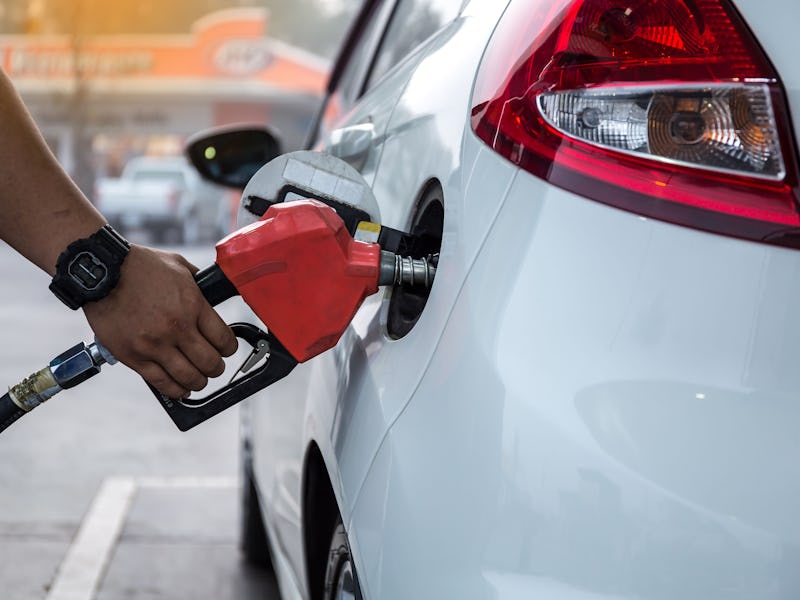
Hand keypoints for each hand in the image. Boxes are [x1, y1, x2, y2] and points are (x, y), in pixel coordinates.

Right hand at [83, 246, 237, 397]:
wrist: (101, 273)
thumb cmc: (139, 267)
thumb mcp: (179, 266)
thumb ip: (198, 282)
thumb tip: (213, 292)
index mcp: (193, 305)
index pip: (224, 339)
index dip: (229, 348)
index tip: (226, 350)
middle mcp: (177, 328)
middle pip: (210, 362)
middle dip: (216, 368)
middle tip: (214, 366)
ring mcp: (155, 345)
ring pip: (189, 377)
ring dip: (199, 382)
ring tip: (199, 379)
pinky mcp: (134, 356)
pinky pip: (161, 382)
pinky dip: (175, 390)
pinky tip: (181, 389)